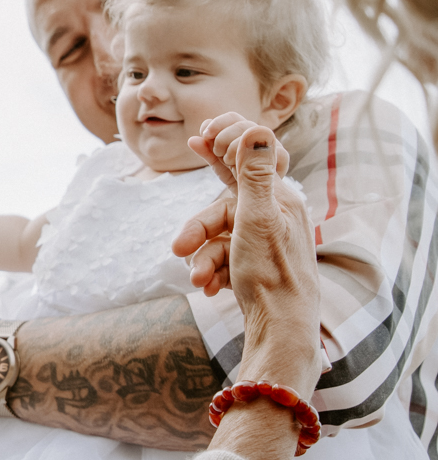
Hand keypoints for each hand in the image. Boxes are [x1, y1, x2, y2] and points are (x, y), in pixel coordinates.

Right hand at [172, 116, 321, 391]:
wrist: (282, 332)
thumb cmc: (272, 275)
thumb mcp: (257, 218)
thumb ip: (253, 172)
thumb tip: (257, 127)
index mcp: (280, 199)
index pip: (251, 157)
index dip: (226, 142)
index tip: (199, 137)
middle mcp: (274, 217)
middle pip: (223, 206)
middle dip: (197, 228)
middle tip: (177, 248)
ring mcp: (263, 243)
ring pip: (218, 238)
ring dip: (202, 259)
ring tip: (196, 280)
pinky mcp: (254, 267)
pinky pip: (222, 259)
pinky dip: (211, 272)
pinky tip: (208, 288)